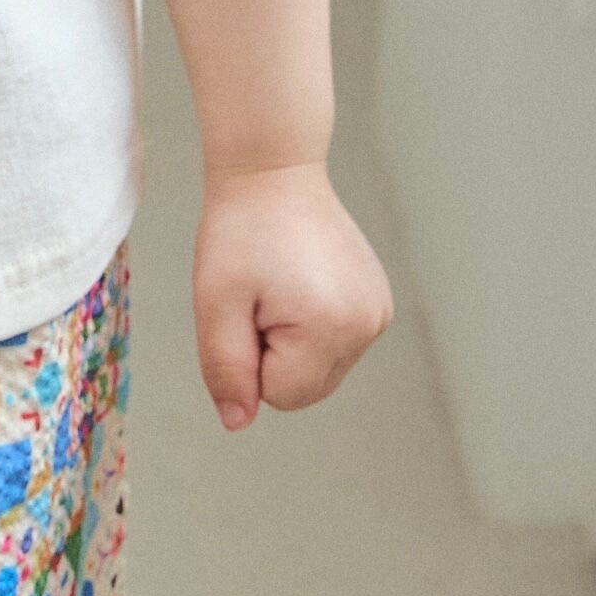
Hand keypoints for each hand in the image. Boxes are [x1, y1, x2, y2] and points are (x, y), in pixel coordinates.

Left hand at [192, 161, 392, 430]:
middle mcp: (368, 325)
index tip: (248, 310)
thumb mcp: (216, 304)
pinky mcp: (378, 303)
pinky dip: (311, 327)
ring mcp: (379, 313)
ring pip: (321, 370)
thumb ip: (226, 369)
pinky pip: (335, 345)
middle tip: (260, 299)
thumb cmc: (240, 233)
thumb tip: (238, 422)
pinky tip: (300, 282)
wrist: (273, 174)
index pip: (281, 395)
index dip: (251, 361)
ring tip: (279, 287)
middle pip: (306, 389)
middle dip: (273, 356)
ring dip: (291, 343)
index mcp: (332, 327)